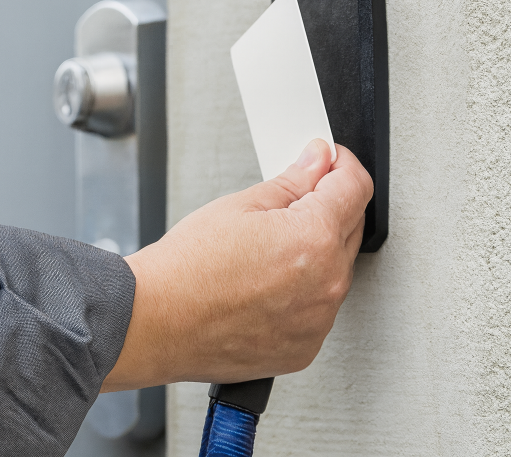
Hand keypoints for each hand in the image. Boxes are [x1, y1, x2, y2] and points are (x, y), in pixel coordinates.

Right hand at [101, 140, 372, 391]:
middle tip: (289, 204)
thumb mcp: (239, 205)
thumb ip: (292, 181)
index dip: (341, 165)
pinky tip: (267, 284)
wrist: (154, 322)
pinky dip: (303, 293)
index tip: (330, 162)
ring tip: (267, 251)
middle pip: (351, 228)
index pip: (356, 187)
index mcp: (313, 239)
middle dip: (328, 207)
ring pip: (335, 271)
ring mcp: (316, 322)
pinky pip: (318, 309)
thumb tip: (317, 162)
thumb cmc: (185, 271)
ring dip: (317, 253)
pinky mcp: (303, 348)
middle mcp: (326, 284)